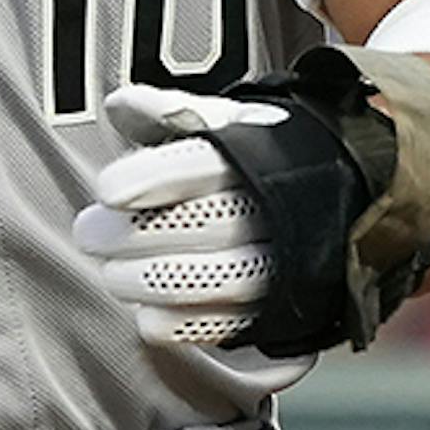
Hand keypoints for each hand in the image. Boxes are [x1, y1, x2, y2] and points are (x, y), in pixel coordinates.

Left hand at [74, 83, 316, 413]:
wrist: (341, 198)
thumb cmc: (257, 154)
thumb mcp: (223, 121)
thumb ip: (168, 113)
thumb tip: (120, 103)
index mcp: (253, 152)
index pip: (203, 163)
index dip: (153, 177)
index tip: (107, 189)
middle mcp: (271, 207)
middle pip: (205, 223)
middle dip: (137, 235)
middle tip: (89, 233)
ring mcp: (280, 259)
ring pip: (219, 276)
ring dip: (153, 282)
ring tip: (112, 274)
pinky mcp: (278, 306)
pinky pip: (232, 324)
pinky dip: (185, 326)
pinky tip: (147, 318)